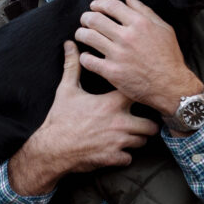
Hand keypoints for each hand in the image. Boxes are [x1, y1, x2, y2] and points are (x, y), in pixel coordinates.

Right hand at [8, 41, 158, 195]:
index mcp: (111, 103)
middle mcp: (120, 122)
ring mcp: (118, 142)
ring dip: (137, 139)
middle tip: (141, 122)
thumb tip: (69, 45)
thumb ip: (72, 66)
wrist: (52, 148)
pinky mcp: (113, 158)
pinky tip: (116, 150)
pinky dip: (124, 155)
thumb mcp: (66, 89)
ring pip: (142, 142)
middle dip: (148, 124)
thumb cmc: (60, 118)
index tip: (139, 96)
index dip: (141, 95)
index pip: (140, 95)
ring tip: (129, 135)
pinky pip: (129, 158)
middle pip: (151, 124)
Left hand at [74, 0, 200, 115]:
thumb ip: (145, 11)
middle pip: (95, 19)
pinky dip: (84, 56)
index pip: (112, 6)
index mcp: (139, 23)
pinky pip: (88, 60)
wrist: (171, 86)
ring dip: (81, 33)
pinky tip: (87, 56)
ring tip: (81, 34)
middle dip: (86, 17)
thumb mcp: (163, 29)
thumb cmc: (169, 57)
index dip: (99, 4)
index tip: (94, 6)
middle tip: (85, 20)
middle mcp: (127, 37)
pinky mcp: (112, 72)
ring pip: (88, 37)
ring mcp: (118, 55)